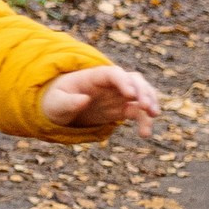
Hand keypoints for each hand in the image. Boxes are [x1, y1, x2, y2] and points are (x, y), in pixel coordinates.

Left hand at [40, 64, 159, 136]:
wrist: (58, 109)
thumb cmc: (55, 101)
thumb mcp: (56, 102)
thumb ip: (68, 101)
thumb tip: (84, 99)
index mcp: (94, 76)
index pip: (114, 74)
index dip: (124, 82)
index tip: (130, 95)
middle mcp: (110, 83)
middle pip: (134, 80)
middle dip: (143, 91)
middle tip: (146, 106)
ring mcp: (117, 95)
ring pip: (141, 93)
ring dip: (150, 102)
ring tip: (153, 116)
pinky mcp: (121, 109)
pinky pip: (138, 112)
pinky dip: (144, 121)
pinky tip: (145, 134)